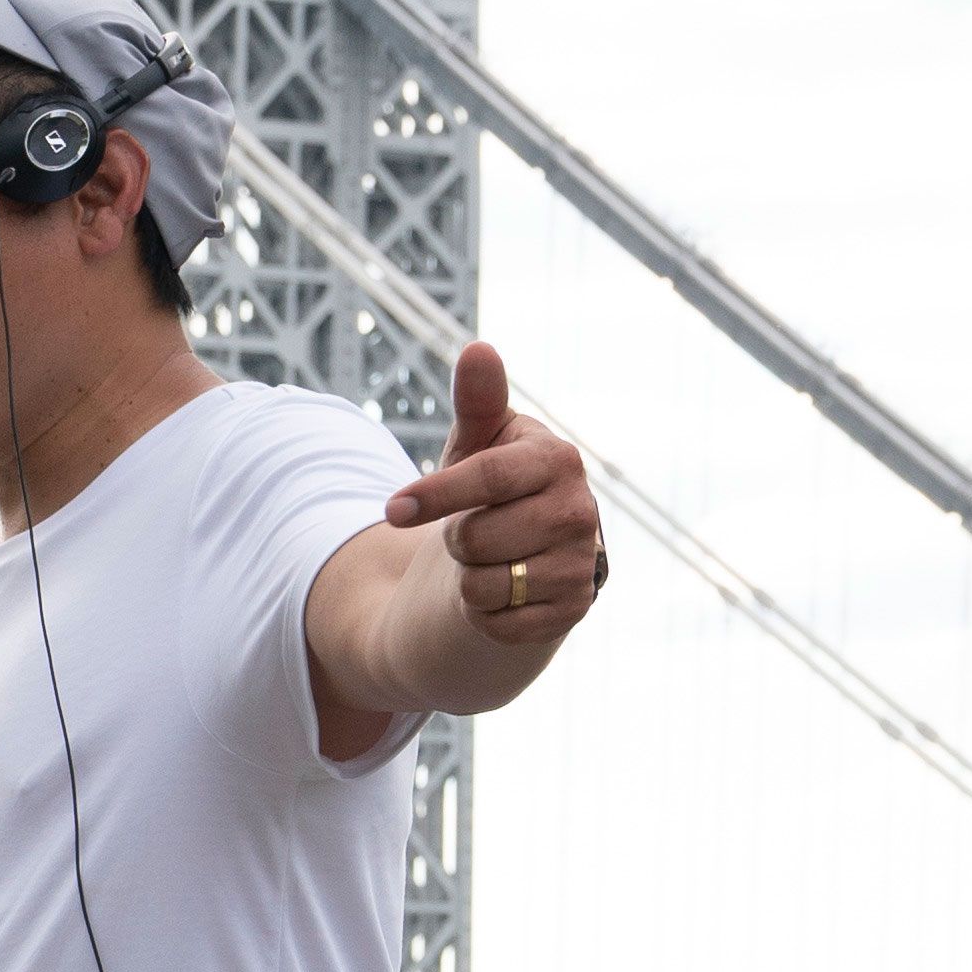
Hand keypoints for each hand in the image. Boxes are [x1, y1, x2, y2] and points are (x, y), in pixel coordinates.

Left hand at [382, 343, 603, 644]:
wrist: (527, 557)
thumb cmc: (496, 490)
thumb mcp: (480, 445)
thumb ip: (478, 401)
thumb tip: (477, 349)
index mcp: (558, 459)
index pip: (487, 477)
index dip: (435, 494)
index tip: (392, 509)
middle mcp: (579, 511)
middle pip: (472, 539)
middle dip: (455, 539)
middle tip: (476, 529)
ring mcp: (579, 563)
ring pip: (482, 585)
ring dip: (468, 578)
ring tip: (492, 560)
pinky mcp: (572, 611)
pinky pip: (497, 623)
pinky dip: (485, 613)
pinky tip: (505, 592)